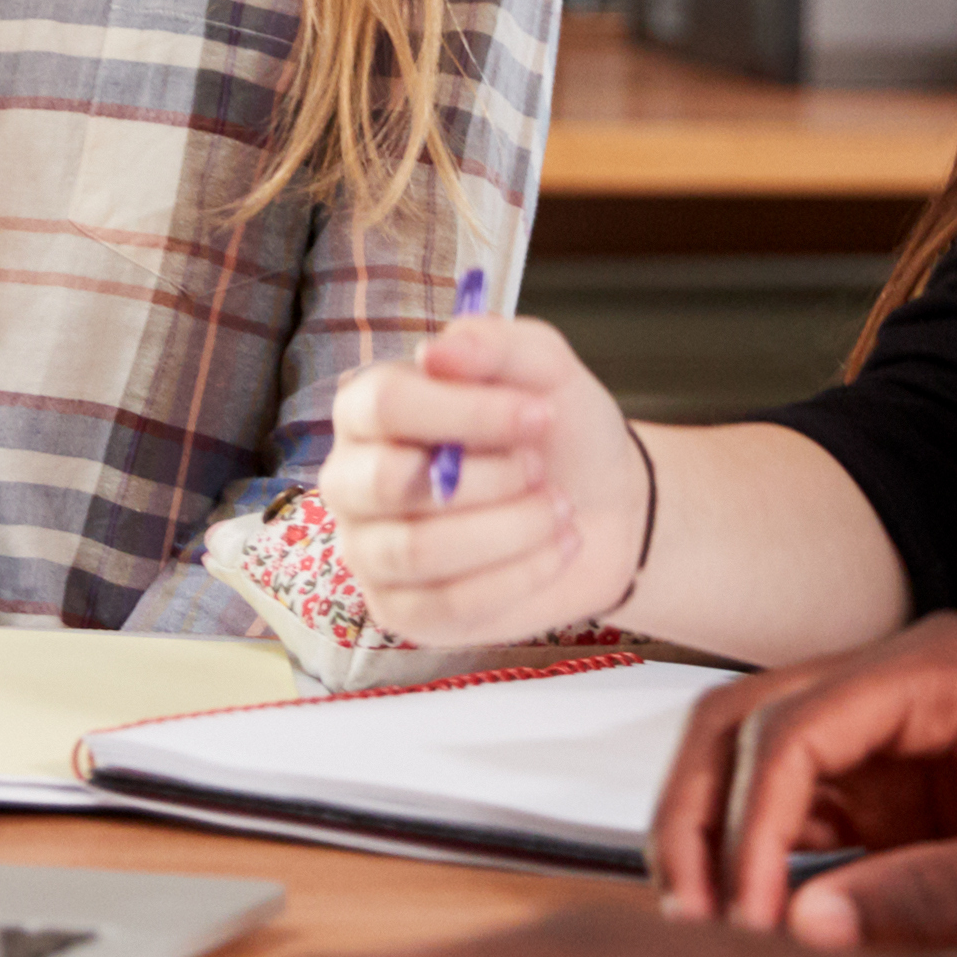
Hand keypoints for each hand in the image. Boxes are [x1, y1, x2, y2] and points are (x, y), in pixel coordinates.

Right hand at [307, 312, 648, 645]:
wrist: (602, 503)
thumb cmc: (555, 429)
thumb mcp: (542, 366)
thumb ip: (492, 343)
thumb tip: (438, 352)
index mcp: (370, 410)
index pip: (383, 406)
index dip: (464, 412)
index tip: (538, 413)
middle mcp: (354, 480)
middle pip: (387, 482)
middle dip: (486, 477)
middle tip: (538, 466)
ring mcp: (371, 551)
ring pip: (419, 550)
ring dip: (510, 528)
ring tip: (558, 507)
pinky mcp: (403, 612)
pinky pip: (448, 604)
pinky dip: (520, 573)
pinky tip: (559, 546)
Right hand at [651, 616, 956, 949]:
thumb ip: (939, 895)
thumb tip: (807, 929)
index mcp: (944, 670)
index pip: (795, 726)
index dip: (751, 824)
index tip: (748, 919)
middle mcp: (904, 685)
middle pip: (745, 725)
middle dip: (700, 816)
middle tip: (689, 919)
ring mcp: (896, 736)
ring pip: (757, 764)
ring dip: (719, 837)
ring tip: (705, 930)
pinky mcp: (900, 792)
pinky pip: (801, 814)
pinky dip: (762, 864)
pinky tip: (754, 931)